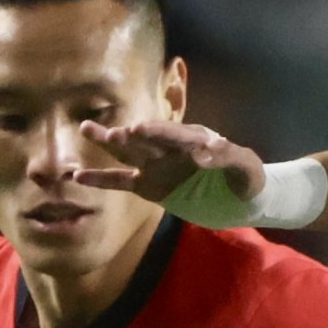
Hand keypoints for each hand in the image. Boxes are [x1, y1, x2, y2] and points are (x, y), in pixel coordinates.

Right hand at [81, 119, 264, 217]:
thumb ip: (230, 158)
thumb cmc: (249, 179)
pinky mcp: (150, 187)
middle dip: (130, 136)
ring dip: (108, 141)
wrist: (243, 198)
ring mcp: (158, 167)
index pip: (173, 134)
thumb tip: (205, 155)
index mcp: (194, 140)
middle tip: (113, 134)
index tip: (139, 130)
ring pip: (128, 152)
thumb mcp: (247, 168)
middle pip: (147, 138)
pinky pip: (122, 182)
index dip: (157, 132)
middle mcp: (171, 149)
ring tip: (85, 128)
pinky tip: (78, 177)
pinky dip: (101, 179)